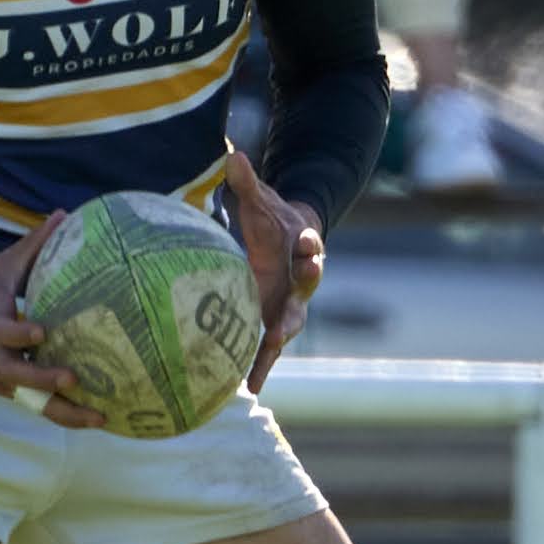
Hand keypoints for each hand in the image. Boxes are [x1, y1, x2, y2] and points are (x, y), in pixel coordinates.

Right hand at [0, 212, 97, 425]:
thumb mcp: (3, 264)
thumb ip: (36, 245)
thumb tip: (65, 215)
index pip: (1, 331)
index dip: (19, 333)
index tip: (42, 330)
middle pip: (17, 375)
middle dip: (45, 380)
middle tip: (75, 380)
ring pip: (29, 400)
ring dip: (62, 412)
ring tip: (99, 418)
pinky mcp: (3, 388)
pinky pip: (33, 404)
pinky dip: (60, 414)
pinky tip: (92, 418)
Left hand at [219, 145, 325, 387]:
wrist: (292, 242)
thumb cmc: (275, 220)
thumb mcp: (263, 200)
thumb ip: (249, 182)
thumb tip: (232, 154)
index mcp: (304, 249)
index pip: (312, 247)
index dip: (311, 246)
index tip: (308, 242)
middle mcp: (301, 282)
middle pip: (303, 296)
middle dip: (294, 312)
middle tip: (284, 325)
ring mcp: (289, 305)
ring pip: (286, 329)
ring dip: (274, 347)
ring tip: (259, 369)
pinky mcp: (274, 321)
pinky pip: (267, 348)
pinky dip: (259, 367)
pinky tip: (246, 389)